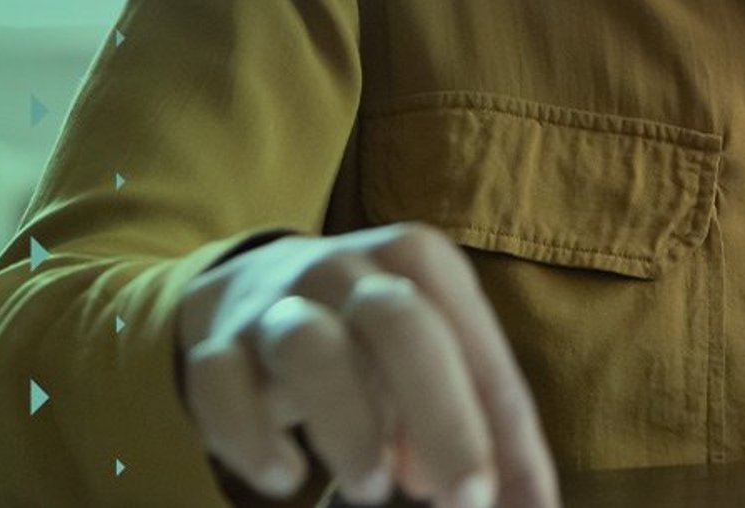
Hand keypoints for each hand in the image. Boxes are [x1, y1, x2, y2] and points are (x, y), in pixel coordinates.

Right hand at [173, 224, 559, 507]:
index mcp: (416, 261)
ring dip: (349, 424)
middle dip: (441, 417)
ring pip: (308, 346)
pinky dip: (251, 437)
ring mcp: (275, 303)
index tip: (510, 501)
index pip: (472, 341)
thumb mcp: (430, 361)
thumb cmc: (367, 338)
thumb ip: (477, 424)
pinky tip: (285, 476)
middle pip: (399, 325)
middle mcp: (346, 268)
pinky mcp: (216, 344)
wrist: (248, 287)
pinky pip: (221, 382)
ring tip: (372, 490)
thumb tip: (529, 507)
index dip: (497, 426)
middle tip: (462, 499)